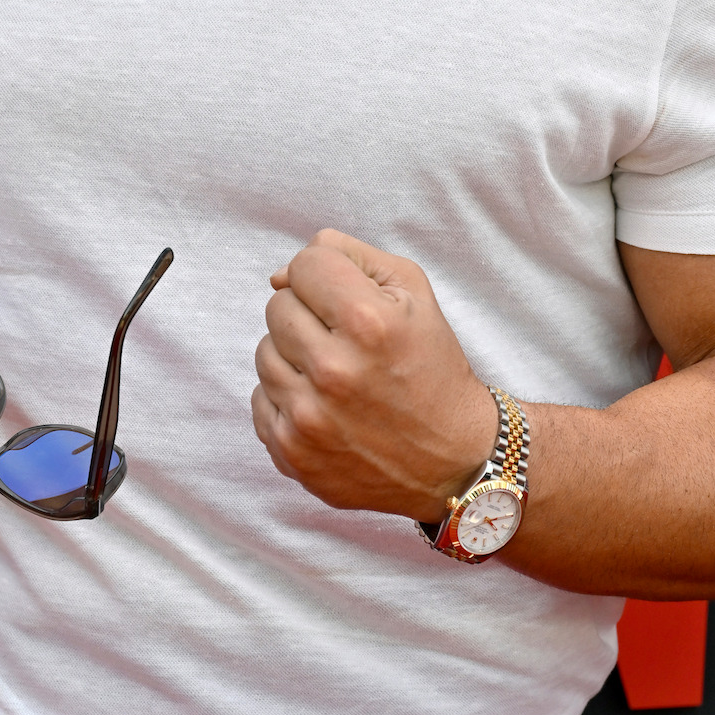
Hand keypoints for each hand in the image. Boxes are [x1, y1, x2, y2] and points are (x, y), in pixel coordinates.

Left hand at [252, 229, 497, 521]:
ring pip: (264, 351)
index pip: (304, 264)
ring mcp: (308, 417)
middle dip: (310, 313)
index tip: (347, 297)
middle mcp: (333, 370)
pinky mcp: (291, 452)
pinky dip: (287, 397)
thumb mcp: (412, 291)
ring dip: (295, 355)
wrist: (454, 460)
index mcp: (367, 322)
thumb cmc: (432, 366)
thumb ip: (346, 255)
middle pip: (278, 305)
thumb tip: (278, 276)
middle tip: (346, 338)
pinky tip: (325, 405)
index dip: (326, 274)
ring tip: (337, 372)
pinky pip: (260, 399)